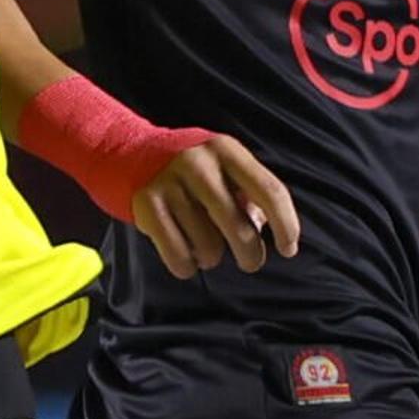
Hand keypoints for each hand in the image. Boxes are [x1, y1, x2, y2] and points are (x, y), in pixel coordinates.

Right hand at [131, 133, 301, 278]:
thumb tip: (263, 227)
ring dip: (212, 257)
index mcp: (227, 151)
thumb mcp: (224, 166)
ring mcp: (171, 185)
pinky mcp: (147, 206)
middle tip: (251, 262)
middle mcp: (199, 164)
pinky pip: (178, 256)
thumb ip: (248, 193)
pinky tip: (187, 258)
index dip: (286, 224)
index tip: (288, 248)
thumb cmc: (191, 169)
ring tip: (206, 247)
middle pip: (239, 226)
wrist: (129, 153)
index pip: (269, 190)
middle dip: (251, 253)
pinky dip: (187, 266)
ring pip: (208, 246)